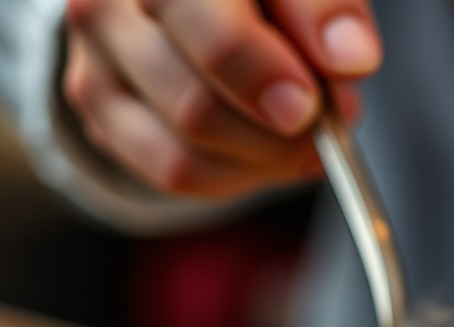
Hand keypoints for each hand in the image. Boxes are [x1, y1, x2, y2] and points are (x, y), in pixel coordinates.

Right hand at [63, 0, 381, 197]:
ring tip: (301, 136)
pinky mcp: (103, 114)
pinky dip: (237, 175)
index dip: (262, 77)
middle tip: (318, 122)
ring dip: (263, 160)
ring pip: (185, 154)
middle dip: (277, 134)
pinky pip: (175, 176)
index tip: (310, 104)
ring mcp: (96, 63)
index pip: (209, 32)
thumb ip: (323, 6)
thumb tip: (351, 57)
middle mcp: (108, 4)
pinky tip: (265, 150)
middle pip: (196, 107)